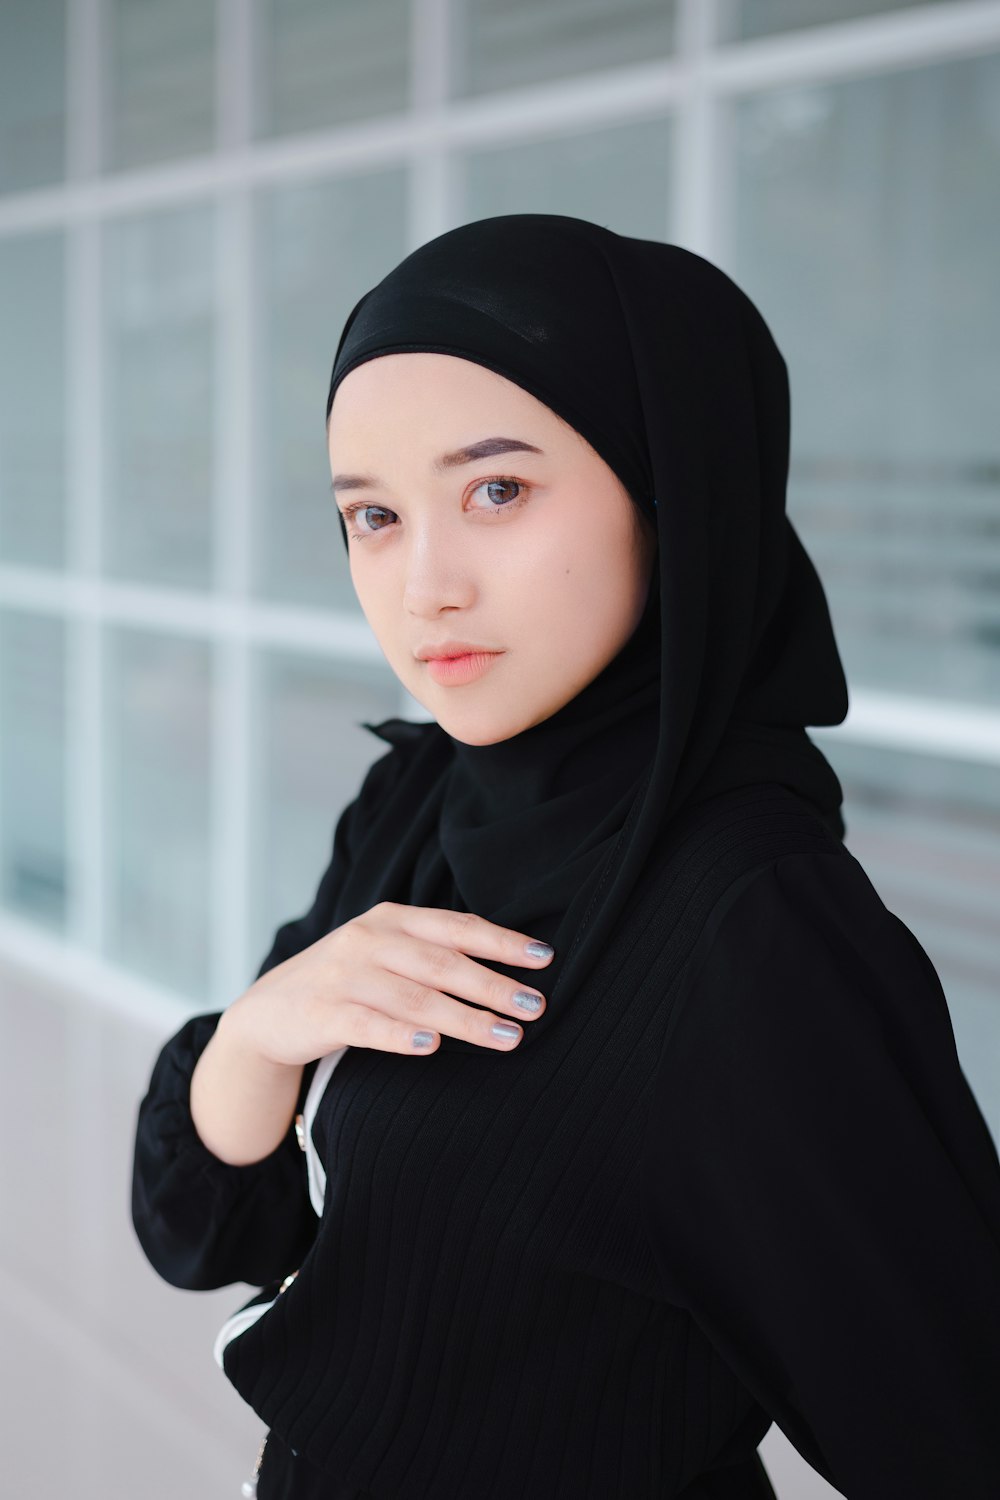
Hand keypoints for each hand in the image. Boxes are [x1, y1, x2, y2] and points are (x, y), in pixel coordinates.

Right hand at [223, 901, 554, 1065]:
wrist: (268, 1013)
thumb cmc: (346, 983)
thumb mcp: (385, 952)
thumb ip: (433, 951)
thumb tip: (509, 968)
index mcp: (391, 918)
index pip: (457, 926)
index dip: (503, 942)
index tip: (545, 959)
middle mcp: (368, 940)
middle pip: (443, 963)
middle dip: (495, 986)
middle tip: (537, 1007)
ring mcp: (343, 976)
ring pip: (415, 998)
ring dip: (465, 1019)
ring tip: (507, 1037)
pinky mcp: (322, 1014)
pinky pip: (369, 1026)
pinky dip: (402, 1036)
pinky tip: (432, 1048)